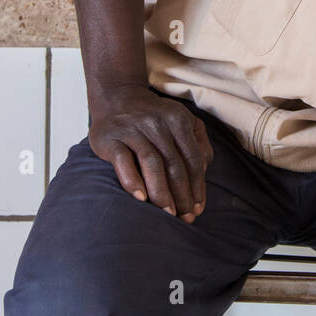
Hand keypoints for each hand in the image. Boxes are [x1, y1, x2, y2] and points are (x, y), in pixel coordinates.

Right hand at [88, 82, 213, 221]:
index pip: (192, 158)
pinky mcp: (111, 137)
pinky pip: (123, 161)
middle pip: (174, 164)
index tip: (198, 208)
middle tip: (184, 218)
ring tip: (167, 213)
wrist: (116, 96)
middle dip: (182, 194)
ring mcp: (133, 129)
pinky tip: (140, 198)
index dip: (197, 186)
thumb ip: (198, 141)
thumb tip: (205, 168)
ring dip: (161, 192)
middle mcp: (157, 123)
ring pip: (152, 163)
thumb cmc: (153, 116)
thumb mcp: (181, 119)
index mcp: (178, 119)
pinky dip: (132, 180)